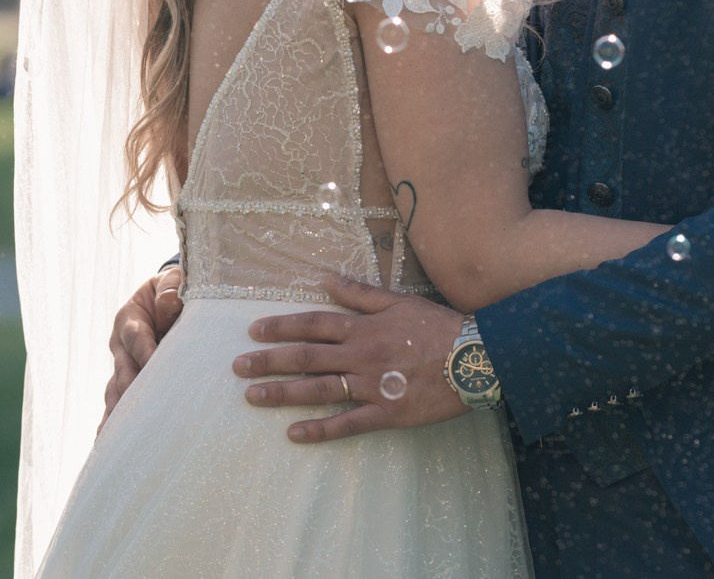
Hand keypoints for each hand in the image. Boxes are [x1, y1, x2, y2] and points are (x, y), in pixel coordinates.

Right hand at [101, 265, 183, 430]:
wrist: (166, 297)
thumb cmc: (173, 289)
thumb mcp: (174, 280)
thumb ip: (172, 287)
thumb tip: (169, 302)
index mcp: (130, 320)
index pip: (137, 338)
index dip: (144, 353)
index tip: (153, 368)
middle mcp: (120, 346)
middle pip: (122, 372)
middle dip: (128, 394)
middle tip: (135, 416)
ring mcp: (122, 366)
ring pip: (115, 393)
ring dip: (116, 415)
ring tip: (113, 441)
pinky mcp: (128, 382)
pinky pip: (118, 404)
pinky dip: (112, 424)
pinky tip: (105, 446)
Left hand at [233, 276, 469, 442]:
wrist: (475, 358)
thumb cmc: (439, 327)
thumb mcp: (399, 301)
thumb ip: (360, 293)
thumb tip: (325, 279)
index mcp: (364, 327)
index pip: (313, 324)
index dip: (281, 326)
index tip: (254, 332)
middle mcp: (361, 355)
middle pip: (306, 357)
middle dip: (269, 361)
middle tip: (237, 367)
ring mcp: (371, 386)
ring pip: (318, 389)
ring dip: (282, 393)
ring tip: (252, 397)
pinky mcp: (386, 414)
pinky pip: (347, 423)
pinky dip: (319, 429)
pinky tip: (293, 433)